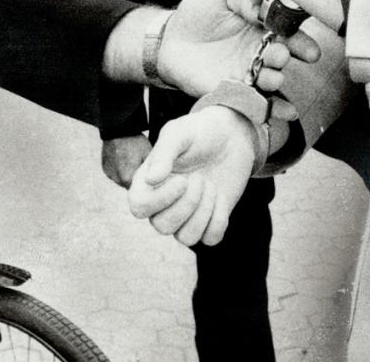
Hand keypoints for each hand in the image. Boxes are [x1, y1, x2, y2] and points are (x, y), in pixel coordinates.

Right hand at [101, 135, 151, 188]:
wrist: (117, 128)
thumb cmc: (135, 142)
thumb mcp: (147, 156)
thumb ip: (150, 171)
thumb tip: (155, 178)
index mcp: (127, 179)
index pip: (138, 190)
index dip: (143, 184)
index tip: (147, 176)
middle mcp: (116, 179)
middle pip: (129, 186)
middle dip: (134, 179)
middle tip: (140, 166)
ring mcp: (109, 174)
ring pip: (121, 180)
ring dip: (126, 174)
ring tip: (131, 161)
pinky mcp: (104, 168)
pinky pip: (114, 173)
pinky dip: (119, 169)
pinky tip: (123, 159)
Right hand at [128, 109, 255, 245]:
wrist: (230, 136)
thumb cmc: (198, 132)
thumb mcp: (179, 133)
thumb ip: (164, 154)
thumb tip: (151, 180)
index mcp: (147, 183)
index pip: (139, 207)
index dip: (160, 200)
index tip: (183, 180)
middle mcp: (162, 204)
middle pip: (163, 226)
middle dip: (188, 203)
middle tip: (201, 178)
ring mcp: (186, 216)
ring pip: (187, 238)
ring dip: (203, 212)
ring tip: (210, 186)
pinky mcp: (208, 222)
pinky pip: (210, 238)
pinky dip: (219, 219)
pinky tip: (220, 197)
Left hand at [157, 0, 319, 97]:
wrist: (170, 38)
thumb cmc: (198, 12)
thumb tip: (264, 11)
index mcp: (262, 28)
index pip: (287, 34)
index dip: (300, 41)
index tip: (308, 49)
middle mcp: (260, 52)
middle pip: (280, 57)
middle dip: (284, 57)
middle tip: (280, 55)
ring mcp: (248, 74)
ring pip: (269, 81)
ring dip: (275, 80)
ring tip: (273, 77)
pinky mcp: (232, 91)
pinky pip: (256, 102)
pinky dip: (273, 110)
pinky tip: (286, 113)